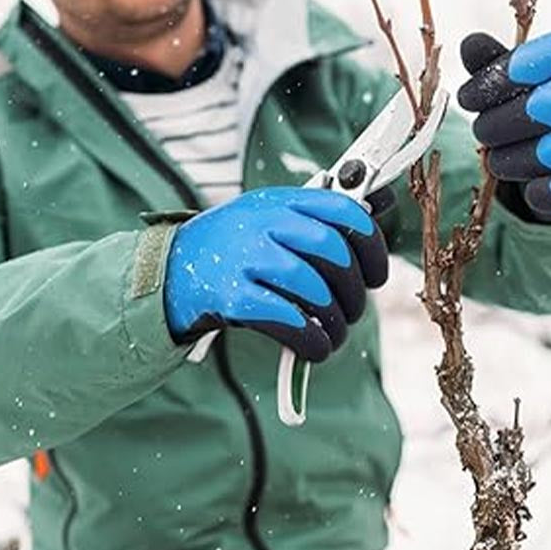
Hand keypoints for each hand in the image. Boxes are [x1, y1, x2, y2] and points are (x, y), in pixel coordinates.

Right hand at [163, 187, 388, 361]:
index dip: (372, 245)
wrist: (167, 274)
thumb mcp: (272, 219)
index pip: (343, 209)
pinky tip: (316, 348)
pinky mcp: (231, 298)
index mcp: (279, 201)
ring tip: (336, 334)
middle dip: (354, 290)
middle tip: (353, 310)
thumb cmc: (233, 250)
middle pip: (332, 251)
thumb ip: (321, 216)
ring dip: (336, 321)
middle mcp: (262, 224)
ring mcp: (244, 259)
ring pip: (313, 289)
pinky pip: (287, 321)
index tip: (375, 275)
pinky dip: (311, 340)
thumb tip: (383, 204)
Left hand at [457, 32, 550, 220]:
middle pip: (540, 110)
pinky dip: (550, 193)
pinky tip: (532, 190)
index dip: (492, 84)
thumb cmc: (541, 110)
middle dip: (497, 128)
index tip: (469, 99)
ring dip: (517, 163)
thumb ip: (495, 66)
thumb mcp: (517, 84)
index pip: (529, 63)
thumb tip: (470, 46)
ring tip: (500, 163)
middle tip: (483, 136)